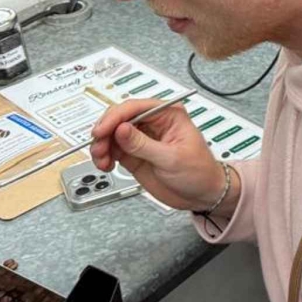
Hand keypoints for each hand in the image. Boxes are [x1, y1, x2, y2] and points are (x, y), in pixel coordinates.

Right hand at [89, 99, 225, 211]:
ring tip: (102, 160)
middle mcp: (153, 122)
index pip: (135, 107)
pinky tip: (105, 164)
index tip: (102, 131)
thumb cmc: (199, 172)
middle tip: (98, 148)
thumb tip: (121, 128)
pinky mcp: (134, 153)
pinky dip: (104, 155)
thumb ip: (143, 145)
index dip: (114, 117)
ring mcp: (141, 138)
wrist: (202, 194)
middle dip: (105, 132)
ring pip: (112, 134)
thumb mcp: (171, 158)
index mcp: (168, 114)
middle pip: (119, 118)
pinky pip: (113, 149)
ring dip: (102, 145)